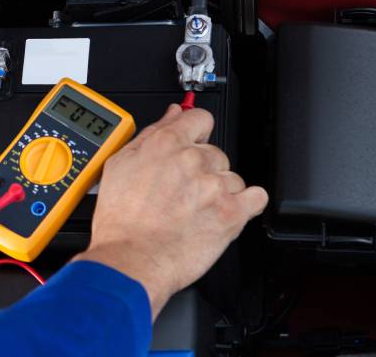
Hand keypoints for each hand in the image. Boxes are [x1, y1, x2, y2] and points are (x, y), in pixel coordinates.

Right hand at [73, 105, 267, 317]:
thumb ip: (150, 135)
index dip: (196, 133)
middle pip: (216, 153)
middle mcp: (193, 160)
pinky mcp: (232, 212)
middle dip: (203, 170)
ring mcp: (215, 186)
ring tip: (196, 211)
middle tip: (184, 192)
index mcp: (166, 145)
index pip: (200, 118)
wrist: (131, 260)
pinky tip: (226, 213)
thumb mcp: (119, 166)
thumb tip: (171, 115)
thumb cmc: (121, 222)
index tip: (193, 144)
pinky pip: (256, 198)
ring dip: (220, 192)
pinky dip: (245, 205)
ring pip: (232, 178)